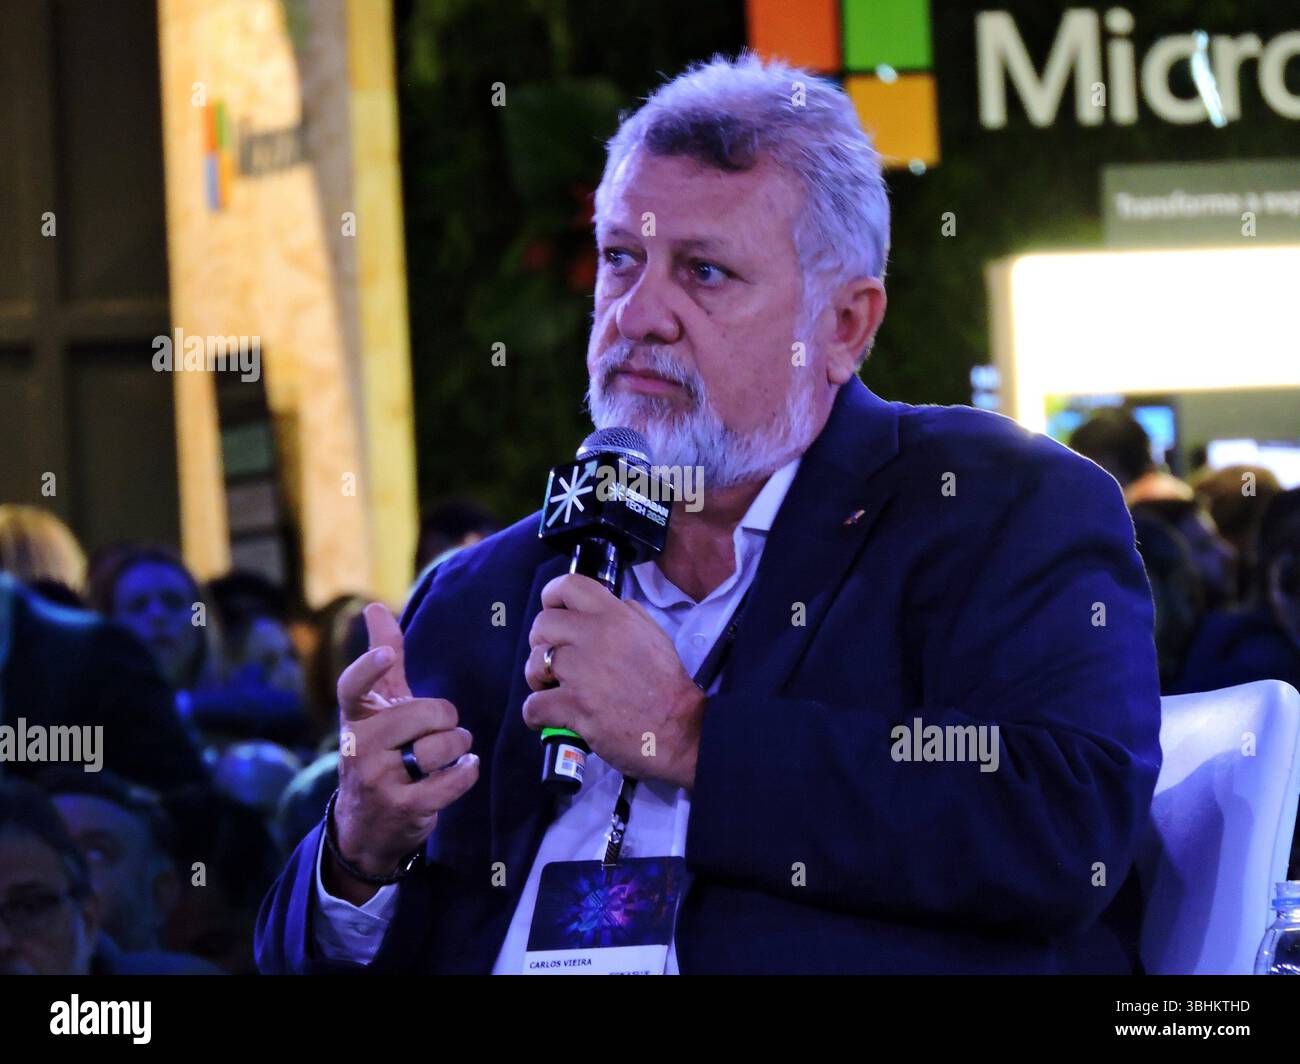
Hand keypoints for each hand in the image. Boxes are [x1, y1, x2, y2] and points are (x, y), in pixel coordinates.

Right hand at [327, 604, 479, 902]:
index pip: (353, 688)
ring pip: (440, 747)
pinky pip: (452, 780)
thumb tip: (374, 607)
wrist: (367, 823)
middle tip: (441, 728)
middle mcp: (360, 747)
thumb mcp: (378, 707)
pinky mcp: (404, 808)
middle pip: (422, 714)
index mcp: (354, 717)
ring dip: (458, 746)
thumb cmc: (380, 751)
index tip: (384, 655)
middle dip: (445, 718)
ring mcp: (379, 780)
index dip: (369, 670)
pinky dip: (467, 771)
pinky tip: (465, 768)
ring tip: (449, 752)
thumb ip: (384, 660)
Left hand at [522, 574, 705, 788]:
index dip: (552, 597)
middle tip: (555, 660)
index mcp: (615, 617)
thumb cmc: (668, 685)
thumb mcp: (655, 635)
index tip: (554, 614)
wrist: (679, 730)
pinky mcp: (573, 707)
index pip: (568, 585)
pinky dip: (536, 715)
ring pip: (533, 663)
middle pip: (542, 624)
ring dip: (538, 678)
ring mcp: (581, 673)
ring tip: (553, 689)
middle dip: (541, 643)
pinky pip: (532, 705)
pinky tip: (552, 717)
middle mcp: (595, 637)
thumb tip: (605, 608)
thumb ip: (628, 614)